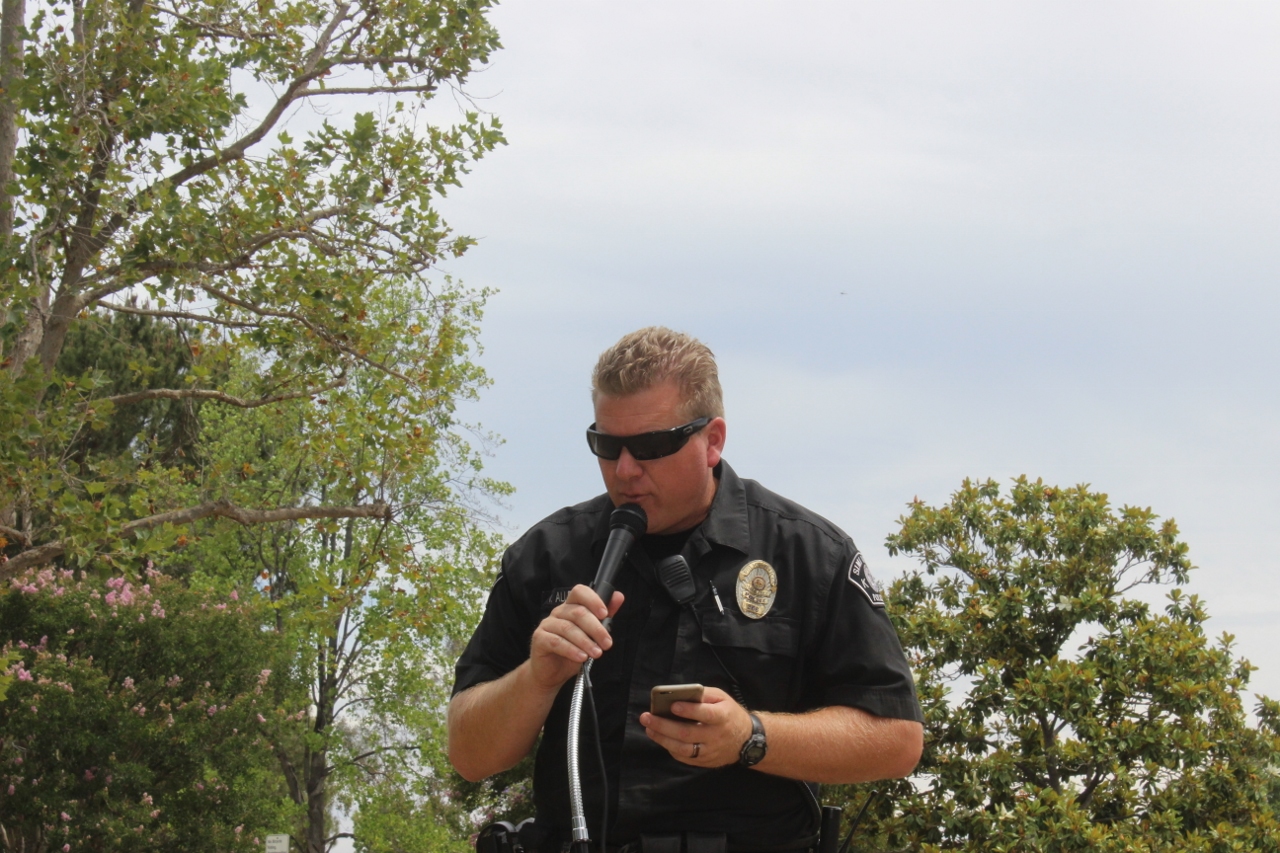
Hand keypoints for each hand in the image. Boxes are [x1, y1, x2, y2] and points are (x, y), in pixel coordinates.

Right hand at [528, 584, 623, 690]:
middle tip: (607, 643)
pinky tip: (581, 657)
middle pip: (577, 612)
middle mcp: (558, 612)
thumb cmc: (572, 652)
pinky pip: (556, 642)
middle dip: (596, 629)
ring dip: (585, 642)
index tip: (605, 614)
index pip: (580, 592)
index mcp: (571, 607)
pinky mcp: (539, 639)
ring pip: (568, 628)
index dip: (593, 600)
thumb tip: (618, 597)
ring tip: (596, 653)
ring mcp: (547, 624)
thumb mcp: (592, 635)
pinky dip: (571, 650)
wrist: (552, 673)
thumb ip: (604, 617)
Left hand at [639, 686, 753, 767]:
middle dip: (664, 725)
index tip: (673, 705)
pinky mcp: (705, 761)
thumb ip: (703, 695)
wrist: (746, 741)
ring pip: (683, 748)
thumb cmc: (729, 713)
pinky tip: (661, 738)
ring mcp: (710, 751)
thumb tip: (680, 693)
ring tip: (648, 728)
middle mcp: (716, 736)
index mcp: (722, 717)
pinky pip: (684, 757)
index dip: (689, 710)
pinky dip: (670, 748)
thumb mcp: (722, 698)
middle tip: (646, 717)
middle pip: (687, 733)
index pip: (705, 714)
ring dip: (662, 739)